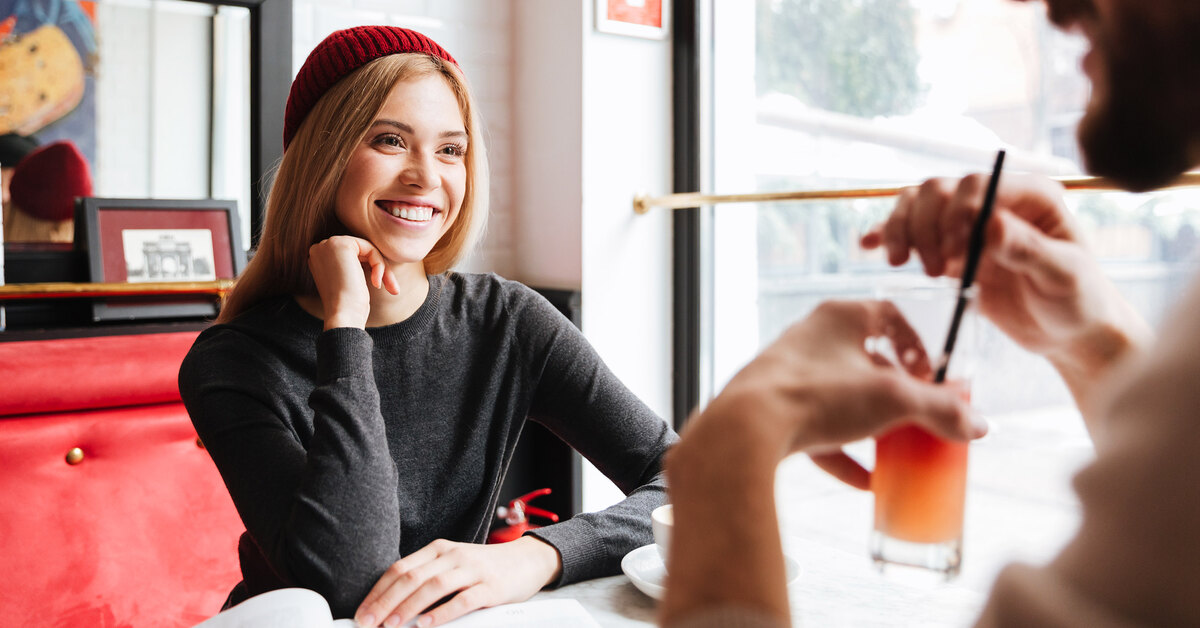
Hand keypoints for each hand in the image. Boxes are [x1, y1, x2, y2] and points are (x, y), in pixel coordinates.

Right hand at [307, 235, 399, 329]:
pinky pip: (370, 249)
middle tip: (393, 289)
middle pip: (361, 251)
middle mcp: (320, 248)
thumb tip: (370, 259)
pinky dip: (379, 265)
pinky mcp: (341, 244)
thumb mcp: (348, 281)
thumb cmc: (348, 306)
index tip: (379, 286)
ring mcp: (328, 244)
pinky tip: (376, 283)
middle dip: (378, 267)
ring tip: (391, 287)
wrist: (343, 315)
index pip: (352, 255)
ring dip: (382, 268)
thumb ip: (353, 266)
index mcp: (319, 258)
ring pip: (367, 249)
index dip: (369, 268)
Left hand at [353, 536, 561, 627]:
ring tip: (391, 625)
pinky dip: (442, 613)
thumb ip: (427, 577)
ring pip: (433, 586)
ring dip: (408, 608)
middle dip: (385, 602)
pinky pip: (463, 600)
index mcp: (438, 549)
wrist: (527, 560)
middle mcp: (452, 555)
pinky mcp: (491, 587)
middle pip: (411, 577)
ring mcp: (472, 570)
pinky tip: (427, 625)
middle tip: (368, 623)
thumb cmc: (484, 568)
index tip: (362, 613)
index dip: (378, 592)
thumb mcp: (453, 564)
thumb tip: (391, 604)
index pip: (400, 568)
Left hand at [677, 300, 984, 490]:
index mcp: (838, 317)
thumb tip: (980, 426)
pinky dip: (842, 455)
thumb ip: (940, 410)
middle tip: (919, 416)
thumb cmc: (817, 395)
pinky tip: (865, 483)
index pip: (889, 315)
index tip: (932, 375)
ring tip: (897, 450)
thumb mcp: (892, 400)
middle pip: (864, 360)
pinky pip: (816, 430)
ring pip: (840, 397)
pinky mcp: (772, 411)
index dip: (917, 343)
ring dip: (870, 424)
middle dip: (895, 391)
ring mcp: (788, 375)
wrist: (744, 430)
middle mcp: (809, 339)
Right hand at [861, 173, 1151, 421]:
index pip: (978, 185)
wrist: (1068, 332)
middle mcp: (994, 201)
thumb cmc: (1077, 300)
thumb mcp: (1062, 276)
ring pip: (918, 205)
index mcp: (1030, 195)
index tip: (957, 252)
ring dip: (901, 229)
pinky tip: (868, 246)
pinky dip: (886, 234)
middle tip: (933, 269)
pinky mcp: (949, 248)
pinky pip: (911, 230)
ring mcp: (967, 224)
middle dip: (925, 225)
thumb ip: (1029, 250)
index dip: (957, 212)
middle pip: (938, 190)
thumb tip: (992, 225)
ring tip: (904, 264)